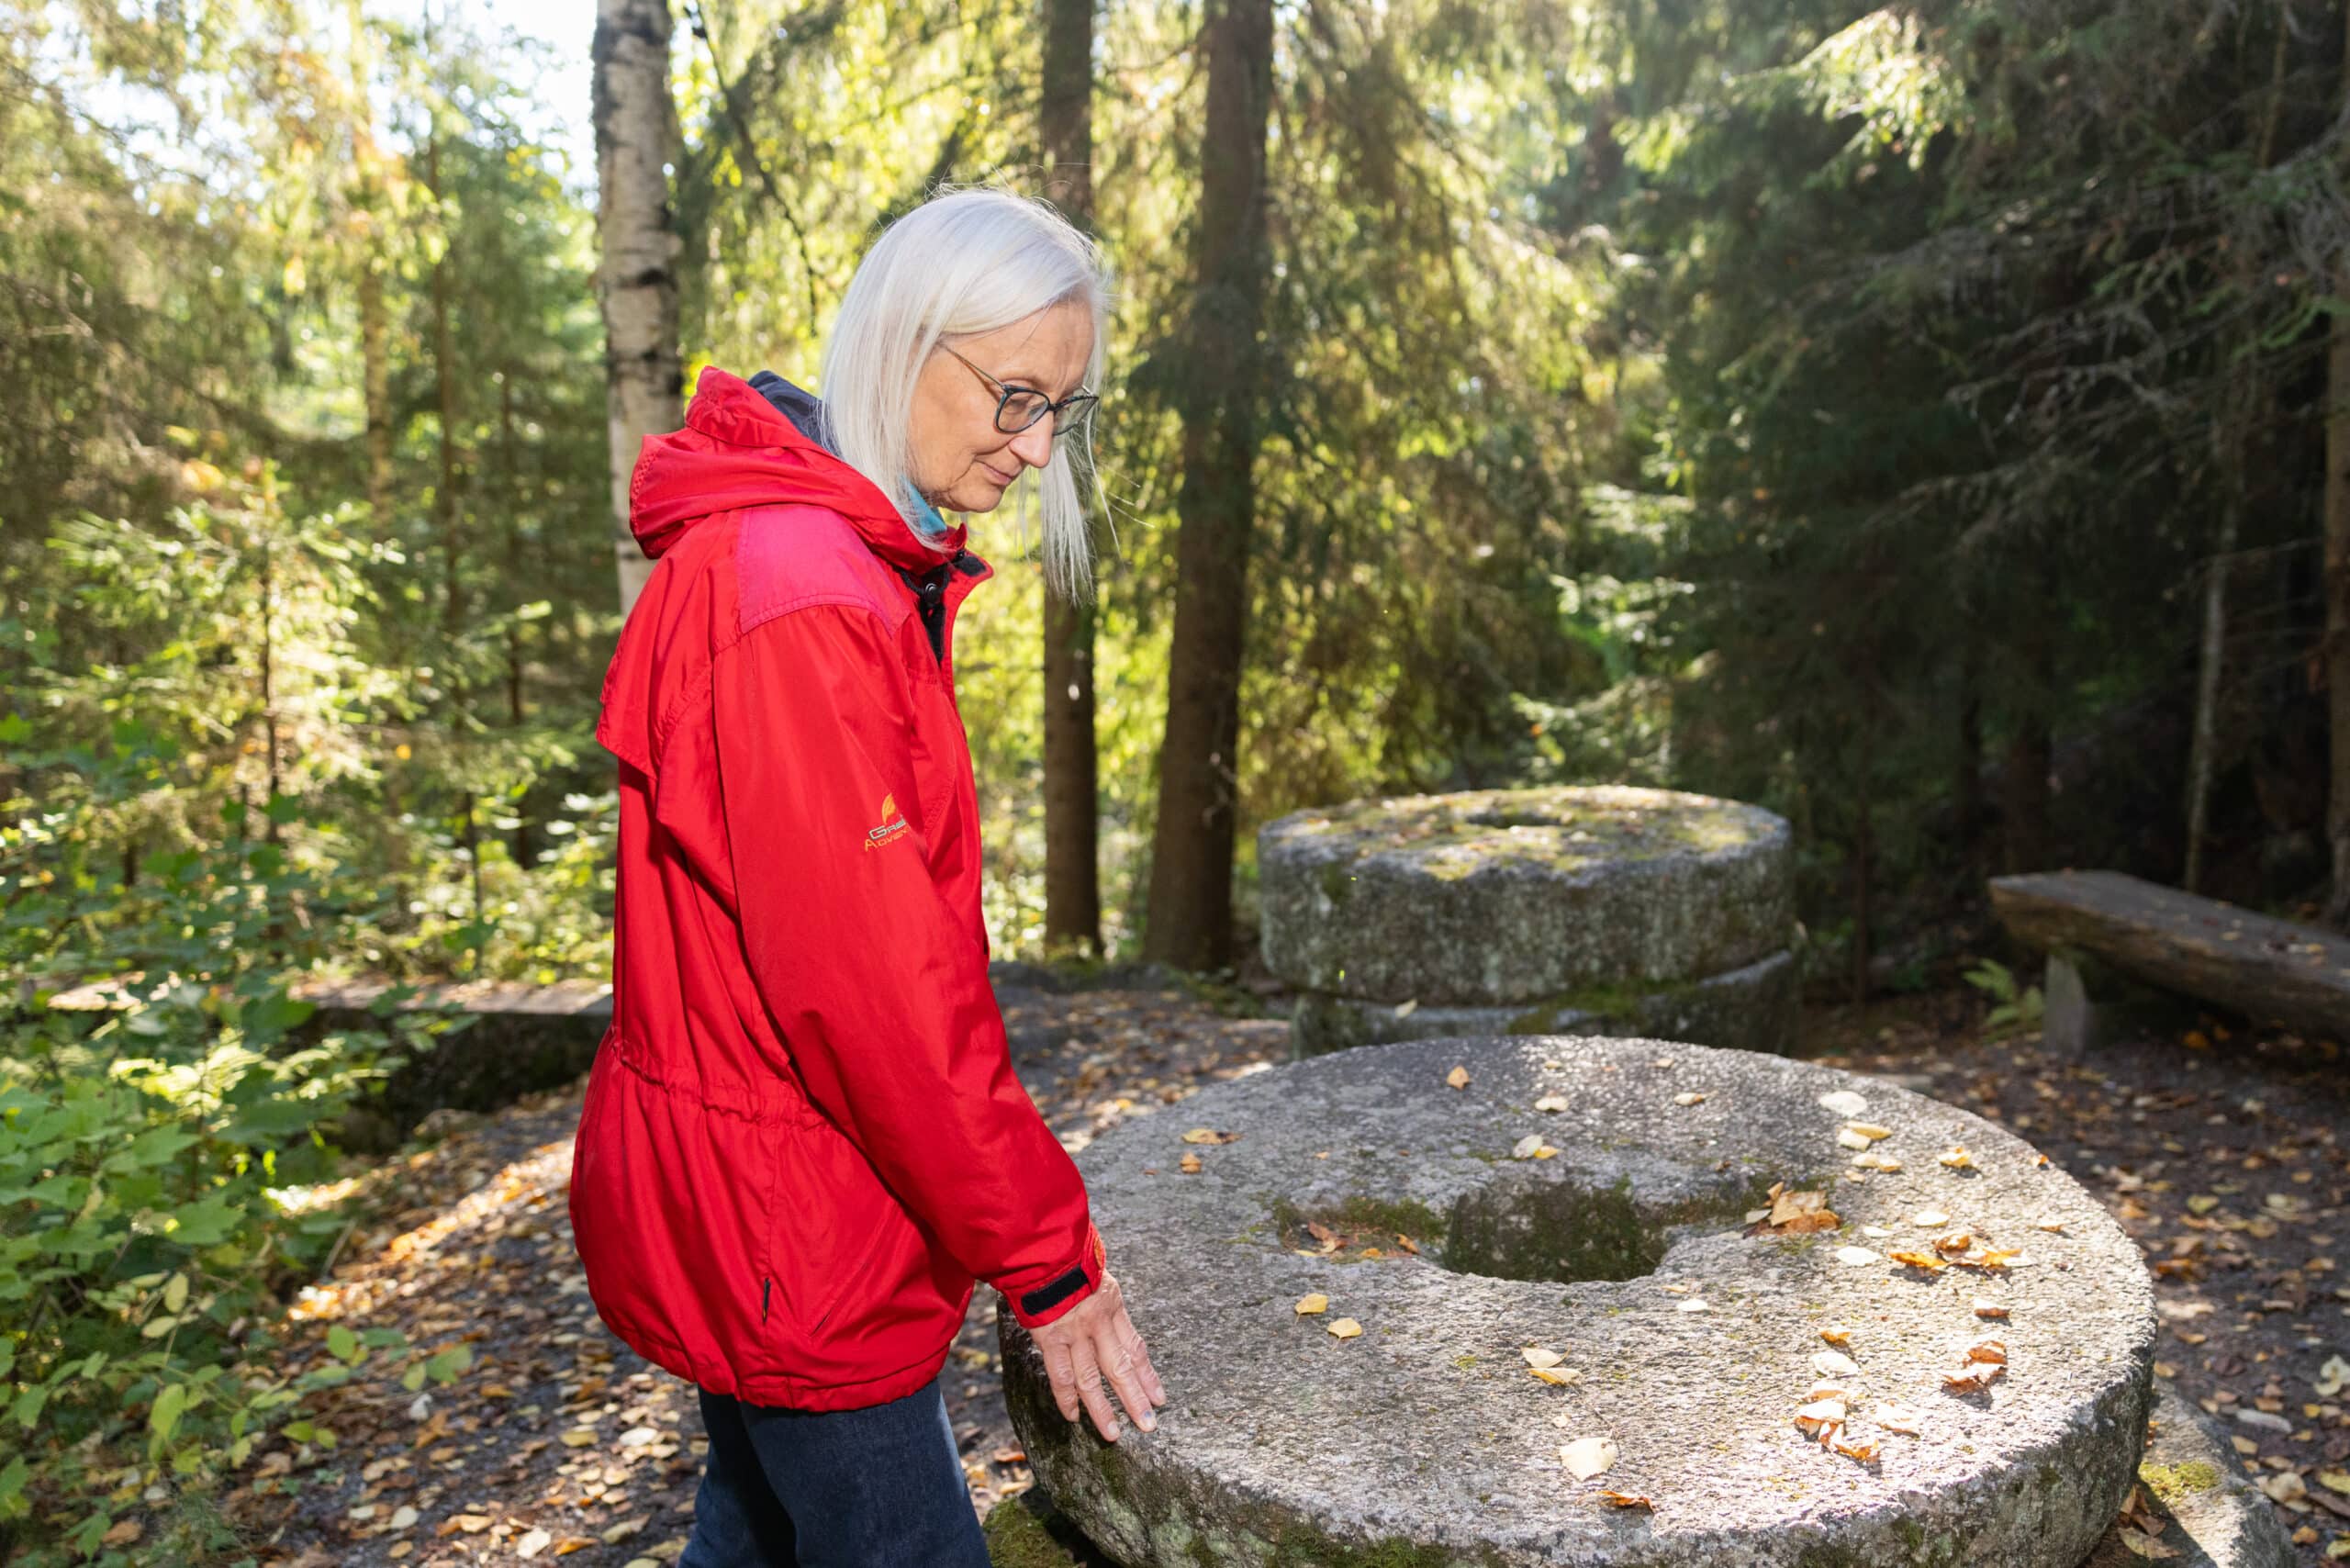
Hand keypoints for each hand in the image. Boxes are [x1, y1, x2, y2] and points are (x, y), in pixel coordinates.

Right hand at [1024, 1271, 1165, 1441]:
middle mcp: (1098, 1323)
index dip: (1148, 1375)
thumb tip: (1114, 1328)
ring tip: (1113, 1434)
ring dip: (1103, 1409)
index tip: (1160, 1399)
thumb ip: (1106, 1302)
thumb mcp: (1098, 1277)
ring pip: (1092, 1378)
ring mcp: (1075, 1333)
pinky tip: (1073, 1417)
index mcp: (1112, 1306)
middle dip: (1135, 1399)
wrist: (1043, 1249)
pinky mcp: (1050, 1338)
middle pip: (1120, 1368)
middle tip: (1148, 1426)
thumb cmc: (1068, 1259)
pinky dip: (1066, 1398)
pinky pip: (1060, 1375)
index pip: (1135, 1347)